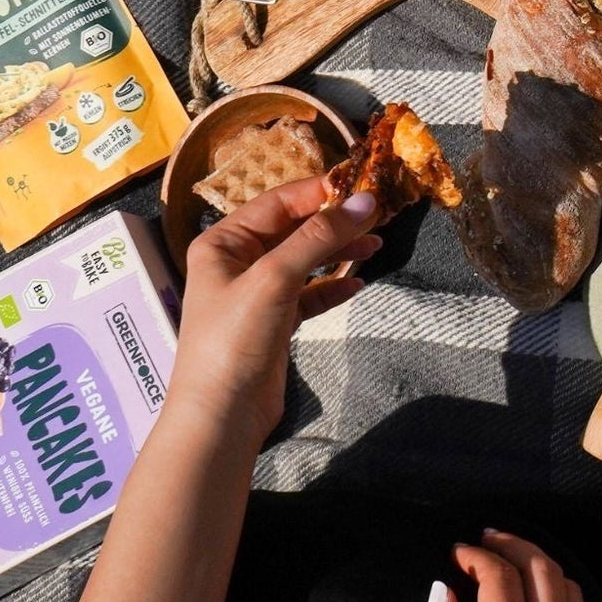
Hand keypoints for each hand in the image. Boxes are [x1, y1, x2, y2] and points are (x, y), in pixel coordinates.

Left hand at [169, 177, 377, 444]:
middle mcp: (238, 262)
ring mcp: (257, 293)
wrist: (221, 415)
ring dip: (339, 252)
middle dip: (335, 223)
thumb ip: (320, 237)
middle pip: (294, 229)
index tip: (367, 186)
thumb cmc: (236, 338)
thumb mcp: (275, 278)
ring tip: (377, 246)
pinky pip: (310, 294)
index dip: (321, 192)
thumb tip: (368, 201)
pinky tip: (356, 285)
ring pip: (306, 260)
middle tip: (380, 216)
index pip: (279, 203)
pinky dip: (333, 287)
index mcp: (224, 242)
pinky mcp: (274, 322)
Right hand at [409, 532, 601, 601]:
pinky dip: (566, 597)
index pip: (500, 577)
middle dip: (514, 544)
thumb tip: (442, 590)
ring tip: (514, 564)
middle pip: (544, 568)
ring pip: (571, 588)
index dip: (477, 556)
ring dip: (542, 567)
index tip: (458, 553)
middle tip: (489, 541)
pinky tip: (545, 601)